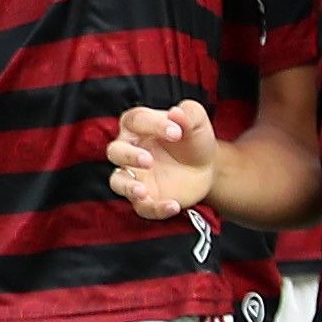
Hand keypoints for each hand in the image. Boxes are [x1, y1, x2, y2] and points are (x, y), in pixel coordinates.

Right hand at [104, 100, 221, 217]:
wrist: (206, 169)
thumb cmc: (193, 142)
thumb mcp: (197, 122)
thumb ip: (190, 112)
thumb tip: (175, 113)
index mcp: (139, 127)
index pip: (135, 121)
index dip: (153, 125)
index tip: (177, 133)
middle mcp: (130, 151)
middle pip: (115, 151)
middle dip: (128, 156)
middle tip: (148, 160)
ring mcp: (135, 176)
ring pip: (117, 181)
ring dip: (127, 186)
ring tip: (141, 191)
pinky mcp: (145, 199)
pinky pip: (142, 207)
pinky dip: (156, 208)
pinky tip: (173, 205)